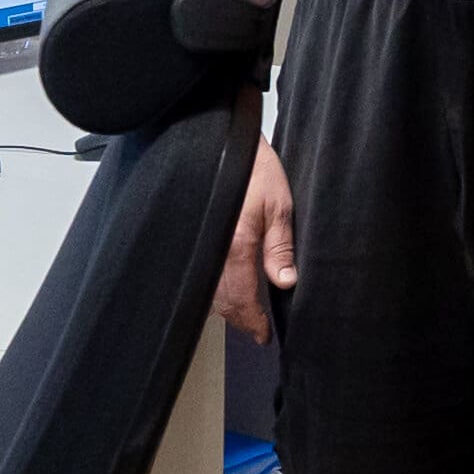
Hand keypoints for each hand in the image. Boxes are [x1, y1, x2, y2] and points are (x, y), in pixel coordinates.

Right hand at [215, 142, 297, 338]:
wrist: (220, 139)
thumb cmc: (254, 166)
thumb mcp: (280, 205)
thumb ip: (280, 247)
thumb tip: (285, 282)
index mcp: (234, 245)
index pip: (241, 299)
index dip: (252, 321)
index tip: (262, 335)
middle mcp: (210, 249)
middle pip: (220, 301)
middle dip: (238, 318)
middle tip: (255, 327)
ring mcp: (197, 243)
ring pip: (206, 290)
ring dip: (224, 304)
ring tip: (243, 310)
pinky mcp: (188, 235)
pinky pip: (199, 271)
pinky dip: (212, 285)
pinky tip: (224, 285)